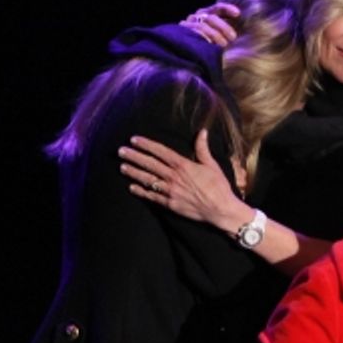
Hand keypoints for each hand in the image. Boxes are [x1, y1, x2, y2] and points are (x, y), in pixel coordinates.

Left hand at [120, 130, 249, 231]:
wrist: (221, 209)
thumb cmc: (219, 187)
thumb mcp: (212, 165)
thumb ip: (203, 149)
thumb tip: (202, 132)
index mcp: (183, 165)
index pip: (160, 151)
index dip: (146, 144)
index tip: (134, 140)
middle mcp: (174, 177)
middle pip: (149, 164)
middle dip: (134, 156)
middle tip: (120, 151)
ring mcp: (171, 191)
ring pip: (148, 179)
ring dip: (134, 173)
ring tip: (122, 167)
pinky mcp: (171, 204)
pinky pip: (152, 197)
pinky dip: (141, 192)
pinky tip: (132, 187)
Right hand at [181, 2, 240, 46]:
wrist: (189, 58)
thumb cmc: (211, 49)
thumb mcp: (222, 39)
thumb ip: (229, 34)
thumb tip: (241, 32)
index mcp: (208, 15)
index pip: (218, 9)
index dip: (227, 9)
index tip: (237, 13)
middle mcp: (198, 17)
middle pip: (211, 18)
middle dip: (224, 27)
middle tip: (233, 37)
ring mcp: (189, 24)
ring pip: (203, 26)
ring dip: (215, 35)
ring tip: (224, 45)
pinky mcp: (183, 32)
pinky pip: (194, 33)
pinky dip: (203, 37)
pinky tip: (209, 43)